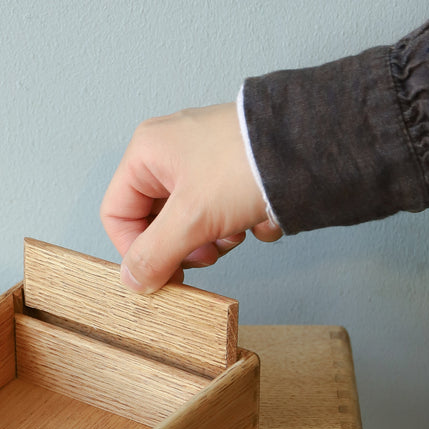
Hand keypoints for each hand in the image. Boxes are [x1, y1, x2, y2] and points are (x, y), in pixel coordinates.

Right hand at [100, 102, 281, 293]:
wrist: (311, 147)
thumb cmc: (246, 166)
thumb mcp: (191, 220)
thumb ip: (154, 255)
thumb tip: (133, 281)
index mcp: (147, 152)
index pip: (117, 213)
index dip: (135, 250)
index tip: (160, 274)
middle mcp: (171, 151)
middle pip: (156, 220)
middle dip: (183, 245)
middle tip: (206, 254)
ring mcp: (204, 159)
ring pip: (191, 221)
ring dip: (214, 238)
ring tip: (236, 231)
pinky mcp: (234, 170)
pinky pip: (222, 211)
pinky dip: (239, 224)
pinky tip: (258, 217)